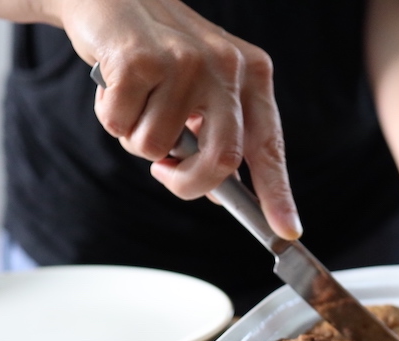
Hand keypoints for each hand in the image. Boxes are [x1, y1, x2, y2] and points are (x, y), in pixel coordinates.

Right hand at [55, 0, 300, 238]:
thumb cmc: (154, 50)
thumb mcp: (200, 87)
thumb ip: (216, 131)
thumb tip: (219, 190)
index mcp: (250, 74)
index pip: (268, 146)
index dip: (278, 193)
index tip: (287, 231)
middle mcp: (227, 65)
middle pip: (221, 159)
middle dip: (188, 183)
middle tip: (165, 173)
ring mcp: (186, 60)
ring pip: (157, 147)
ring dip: (134, 136)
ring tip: (134, 100)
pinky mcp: (142, 59)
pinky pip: (121, 125)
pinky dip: (110, 114)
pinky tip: (114, 84)